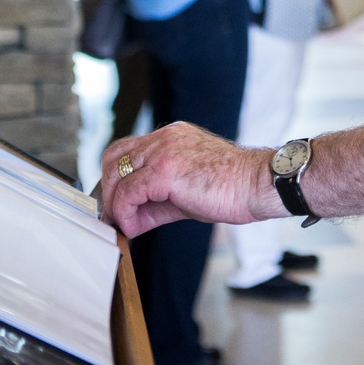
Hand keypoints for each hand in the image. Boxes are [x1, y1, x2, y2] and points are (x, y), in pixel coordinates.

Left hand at [101, 122, 278, 237]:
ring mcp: (163, 151)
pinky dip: (124, 213)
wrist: (255, 184)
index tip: (117, 204)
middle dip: (108, 189)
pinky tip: (133, 227)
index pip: (127, 150)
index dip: (116, 178)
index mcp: (171, 137)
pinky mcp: (164, 170)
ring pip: (117, 174)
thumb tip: (131, 220)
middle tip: (114, 216)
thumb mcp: (185, 191)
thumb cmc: (231, 188)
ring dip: (114, 205)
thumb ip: (156, 200)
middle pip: (114, 156)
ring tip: (125, 225)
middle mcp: (164, 137)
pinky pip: (128, 193)